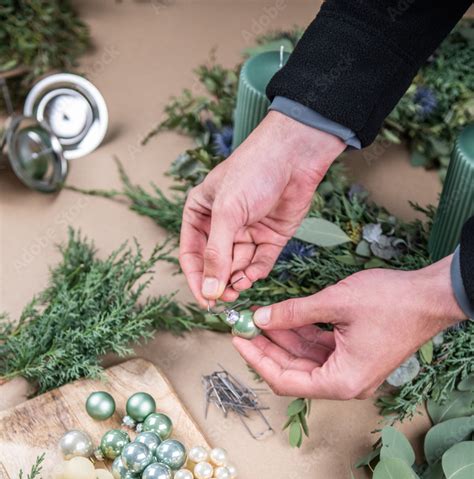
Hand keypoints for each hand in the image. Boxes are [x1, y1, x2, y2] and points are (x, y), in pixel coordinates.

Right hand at [179, 111, 343, 306]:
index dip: (196, 279)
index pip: (192, 254)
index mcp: (200, 213)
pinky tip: (253, 277)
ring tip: (240, 287)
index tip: (204, 300)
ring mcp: (246, 232)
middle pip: (215, 265)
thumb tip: (209, 291)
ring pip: (237, 267)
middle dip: (220, 282)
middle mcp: (222, 225)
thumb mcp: (227, 213)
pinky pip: (259, 263)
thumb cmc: (254, 171)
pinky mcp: (270, 237)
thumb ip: (216, 254)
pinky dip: (255, 273)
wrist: (295, 155)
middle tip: (226, 299)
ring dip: (238, 280)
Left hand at [232, 257, 465, 399]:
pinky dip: (301, 334)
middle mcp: (345, 383)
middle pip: (294, 371)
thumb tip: (261, 318)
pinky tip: (283, 317)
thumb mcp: (335, 303)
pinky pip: (320, 350)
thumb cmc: (393, 302)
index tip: (238, 340)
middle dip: (267, 348)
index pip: (286, 381)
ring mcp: (351, 371)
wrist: (433, 296)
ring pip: (305, 359)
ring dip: (283, 339)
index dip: (258, 360)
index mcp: (342, 381)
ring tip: (260, 318)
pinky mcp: (355, 357)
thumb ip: (293, 313)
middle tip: (244, 327)